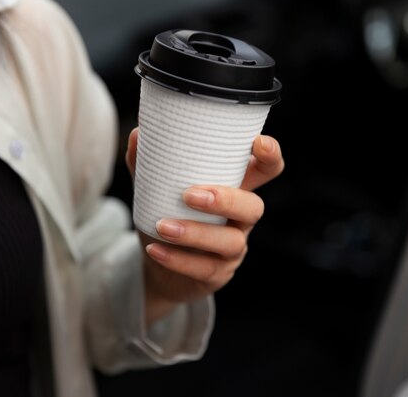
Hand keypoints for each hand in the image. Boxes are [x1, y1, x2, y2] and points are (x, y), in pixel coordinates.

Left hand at [125, 127, 284, 324]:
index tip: (257, 142)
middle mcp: (241, 218)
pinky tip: (154, 249)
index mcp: (234, 188)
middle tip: (189, 195)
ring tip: (163, 226)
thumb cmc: (167, 218)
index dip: (270, 156)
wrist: (159, 269)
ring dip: (196, 233)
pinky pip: (205, 268)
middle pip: (254, 207)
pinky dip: (178, 259)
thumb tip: (137, 133)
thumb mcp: (155, 191)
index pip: (266, 170)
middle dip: (226, 199)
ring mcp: (233, 249)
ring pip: (231, 242)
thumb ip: (148, 164)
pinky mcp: (218, 274)